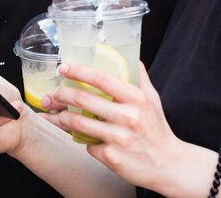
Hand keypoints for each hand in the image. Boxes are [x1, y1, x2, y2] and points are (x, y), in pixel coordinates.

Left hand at [52, 62, 180, 188]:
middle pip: (85, 100)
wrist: (168, 164)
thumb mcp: (152, 98)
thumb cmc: (157, 128)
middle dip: (62, 94)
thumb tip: (130, 56)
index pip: (102, 79)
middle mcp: (127, 116)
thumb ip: (140, 77)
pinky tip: (80, 137)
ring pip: (79, 125)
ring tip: (56, 114)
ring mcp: (118, 138)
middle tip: (53, 94)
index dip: (80, 71)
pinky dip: (83, 141)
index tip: (64, 68)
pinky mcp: (112, 157)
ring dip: (62, 118)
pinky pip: (88, 145)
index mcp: (136, 98)